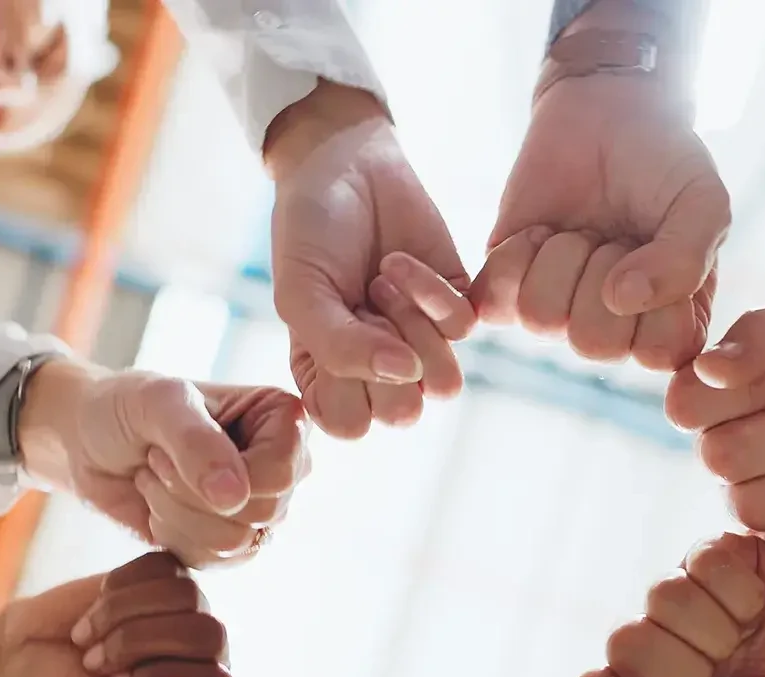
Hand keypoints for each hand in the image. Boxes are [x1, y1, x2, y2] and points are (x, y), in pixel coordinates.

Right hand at [0, 553, 225, 676]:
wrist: (15, 658)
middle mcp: (200, 660)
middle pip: (207, 635)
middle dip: (136, 643)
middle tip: (92, 662)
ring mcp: (185, 616)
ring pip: (186, 595)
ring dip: (121, 615)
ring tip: (87, 638)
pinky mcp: (163, 579)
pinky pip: (163, 566)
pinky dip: (119, 586)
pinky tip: (96, 607)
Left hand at [19, 359, 307, 567]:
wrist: (90, 440)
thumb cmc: (127, 406)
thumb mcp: (158, 403)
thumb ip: (196, 442)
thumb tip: (235, 499)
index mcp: (282, 419)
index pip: (280, 474)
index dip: (222, 471)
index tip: (174, 441)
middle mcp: (283, 466)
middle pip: (261, 513)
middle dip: (190, 491)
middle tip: (157, 460)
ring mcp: (260, 509)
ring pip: (235, 543)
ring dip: (175, 513)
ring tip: (155, 479)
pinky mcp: (232, 544)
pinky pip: (213, 562)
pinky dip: (171, 536)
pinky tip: (157, 506)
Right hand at [266, 81, 475, 438]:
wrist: (346, 163)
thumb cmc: (309, 230)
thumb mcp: (302, 292)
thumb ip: (338, 347)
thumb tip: (406, 376)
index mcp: (330, 376)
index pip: (350, 425)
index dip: (347, 388)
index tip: (329, 334)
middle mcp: (377, 368)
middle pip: (403, 414)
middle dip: (384, 359)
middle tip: (360, 306)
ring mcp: (419, 340)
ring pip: (442, 383)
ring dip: (413, 332)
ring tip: (381, 286)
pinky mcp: (455, 306)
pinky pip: (462, 329)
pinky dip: (430, 291)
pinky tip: (400, 262)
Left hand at [474, 4, 727, 370]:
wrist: (605, 108)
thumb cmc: (664, 162)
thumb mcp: (703, 202)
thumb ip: (687, 258)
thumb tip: (622, 300)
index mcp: (669, 324)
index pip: (657, 353)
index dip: (657, 296)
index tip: (663, 246)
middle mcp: (613, 331)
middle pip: (592, 343)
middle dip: (602, 271)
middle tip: (615, 235)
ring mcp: (557, 312)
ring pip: (542, 318)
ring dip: (562, 257)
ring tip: (581, 230)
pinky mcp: (507, 289)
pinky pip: (495, 301)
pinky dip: (517, 254)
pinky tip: (542, 231)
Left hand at [575, 534, 764, 676]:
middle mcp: (650, 642)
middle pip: (624, 640)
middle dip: (684, 671)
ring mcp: (684, 597)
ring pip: (663, 595)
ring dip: (718, 631)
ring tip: (745, 645)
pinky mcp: (722, 557)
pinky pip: (706, 559)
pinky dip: (742, 593)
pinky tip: (761, 611)